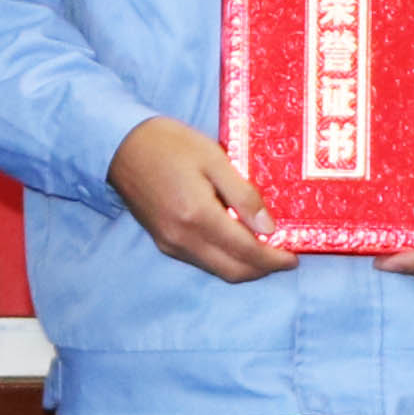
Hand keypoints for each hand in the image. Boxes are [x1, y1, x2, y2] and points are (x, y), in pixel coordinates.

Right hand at [109, 119, 295, 281]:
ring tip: (264, 249)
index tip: (294, 257)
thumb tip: (268, 228)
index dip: (274, 259)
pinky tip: (235, 241)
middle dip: (262, 269)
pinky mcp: (163, 242)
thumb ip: (242, 195)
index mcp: (199, 216)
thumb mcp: (213, 159)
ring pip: (217, 269)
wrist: (120, 146)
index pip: (246, 252)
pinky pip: (201, 260)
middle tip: (283, 256)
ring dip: (244, 266)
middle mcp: (184, 239)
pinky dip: (224, 259)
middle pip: (233, 271)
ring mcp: (171, 244)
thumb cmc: (169, 144)